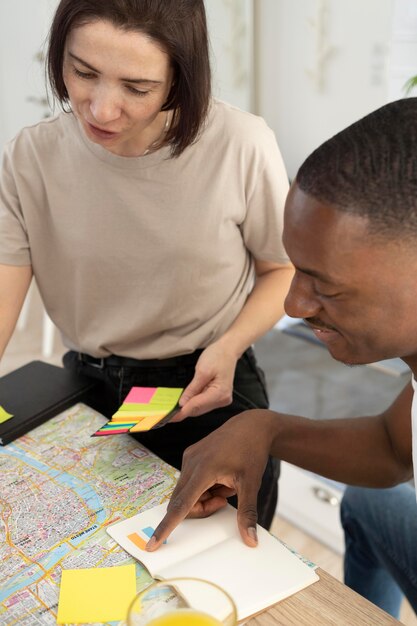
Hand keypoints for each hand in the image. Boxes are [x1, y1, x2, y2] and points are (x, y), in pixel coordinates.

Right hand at [146, 410, 273, 549]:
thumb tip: (251, 542)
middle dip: (202, 508)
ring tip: (226, 483)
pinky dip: (203, 486)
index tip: (151, 545)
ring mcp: (189, 457)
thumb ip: (247, 513)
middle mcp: (191, 462)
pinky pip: (190, 481)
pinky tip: (221, 475)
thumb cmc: (252, 453)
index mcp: (203, 470)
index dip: (166, 528)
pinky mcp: (190, 455)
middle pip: (183, 502)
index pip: (181, 506)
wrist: (251, 426)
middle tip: (225, 498)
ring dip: (205, 496)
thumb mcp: (252, 484)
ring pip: (187, 492)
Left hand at [172, 342, 237, 420]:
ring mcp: (222, 399)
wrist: (227, 350)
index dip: (182, 412)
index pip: (197, 406)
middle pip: (199, 409)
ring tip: (175, 406)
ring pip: (200, 408)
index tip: (169, 417)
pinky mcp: (219, 397)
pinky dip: (194, 402)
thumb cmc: (217, 356)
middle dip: (184, 410)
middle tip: (168, 412)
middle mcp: (223, 399)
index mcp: (220, 393)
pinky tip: (186, 399)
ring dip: (188, 406)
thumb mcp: (202, 371)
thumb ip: (192, 389)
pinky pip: (203, 403)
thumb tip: (182, 403)